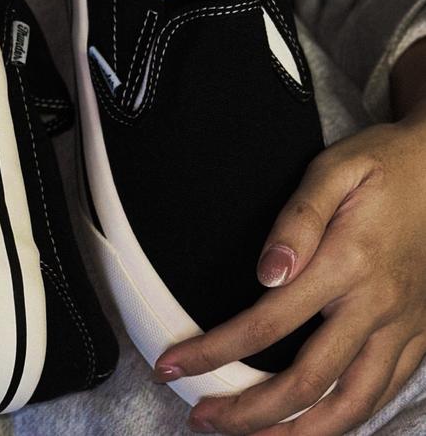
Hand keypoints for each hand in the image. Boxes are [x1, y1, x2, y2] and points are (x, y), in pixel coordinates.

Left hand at [154, 107, 425, 433]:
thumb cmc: (381, 166)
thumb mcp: (333, 171)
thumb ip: (298, 219)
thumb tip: (268, 272)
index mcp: (347, 264)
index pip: (267, 324)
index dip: (214, 352)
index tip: (174, 366)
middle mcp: (377, 306)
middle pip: (306, 381)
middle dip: (248, 411)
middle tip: (201, 418)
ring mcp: (404, 326)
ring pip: (352, 404)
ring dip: (298, 433)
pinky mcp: (419, 333)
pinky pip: (384, 391)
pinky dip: (347, 419)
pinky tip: (316, 424)